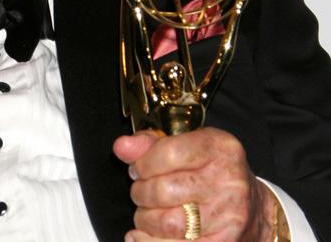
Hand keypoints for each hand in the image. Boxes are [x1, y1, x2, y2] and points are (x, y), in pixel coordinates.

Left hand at [113, 127, 275, 240]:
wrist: (257, 211)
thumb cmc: (213, 173)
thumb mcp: (188, 146)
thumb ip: (150, 144)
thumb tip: (121, 147)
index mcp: (219, 148)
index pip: (169, 152)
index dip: (143, 163)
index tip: (137, 169)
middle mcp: (228, 181)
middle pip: (164, 190)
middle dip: (140, 193)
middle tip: (140, 193)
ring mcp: (229, 217)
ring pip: (168, 223)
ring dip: (145, 220)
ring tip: (145, 214)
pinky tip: (140, 236)